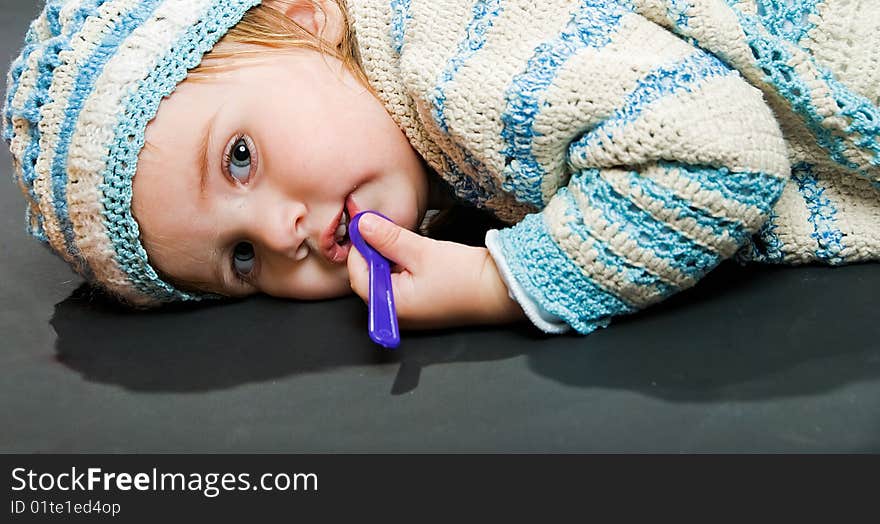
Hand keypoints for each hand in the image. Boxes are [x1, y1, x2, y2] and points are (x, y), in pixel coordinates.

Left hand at [346, 213, 525, 329]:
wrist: (499, 291)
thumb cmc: (463, 277)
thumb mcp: (422, 251)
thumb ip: (389, 238)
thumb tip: (363, 224)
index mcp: (391, 305)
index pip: (358, 275)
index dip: (360, 248)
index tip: (367, 225)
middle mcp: (396, 314)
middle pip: (369, 278)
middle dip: (375, 252)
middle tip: (386, 229)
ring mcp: (408, 312)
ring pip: (385, 279)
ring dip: (389, 258)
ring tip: (403, 241)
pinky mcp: (420, 305)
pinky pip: (400, 283)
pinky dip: (402, 267)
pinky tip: (414, 254)